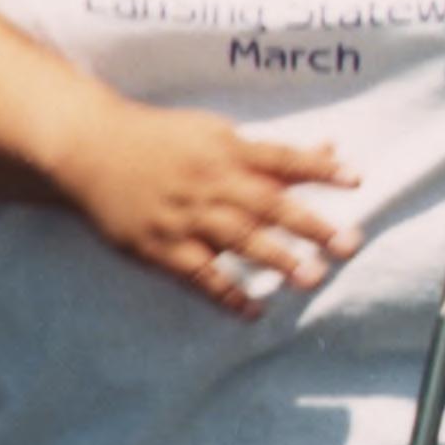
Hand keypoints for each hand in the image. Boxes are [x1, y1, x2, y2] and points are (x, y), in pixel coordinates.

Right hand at [68, 100, 354, 314]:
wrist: (89, 148)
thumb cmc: (162, 139)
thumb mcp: (214, 134)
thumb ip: (271, 153)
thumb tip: (332, 151)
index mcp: (224, 149)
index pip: (280, 158)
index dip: (318, 167)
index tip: (356, 179)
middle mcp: (208, 181)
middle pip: (266, 203)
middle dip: (309, 224)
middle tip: (349, 244)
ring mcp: (184, 214)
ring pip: (236, 239)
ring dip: (275, 259)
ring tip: (312, 278)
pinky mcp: (159, 244)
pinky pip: (198, 273)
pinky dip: (225, 293)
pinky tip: (253, 310)